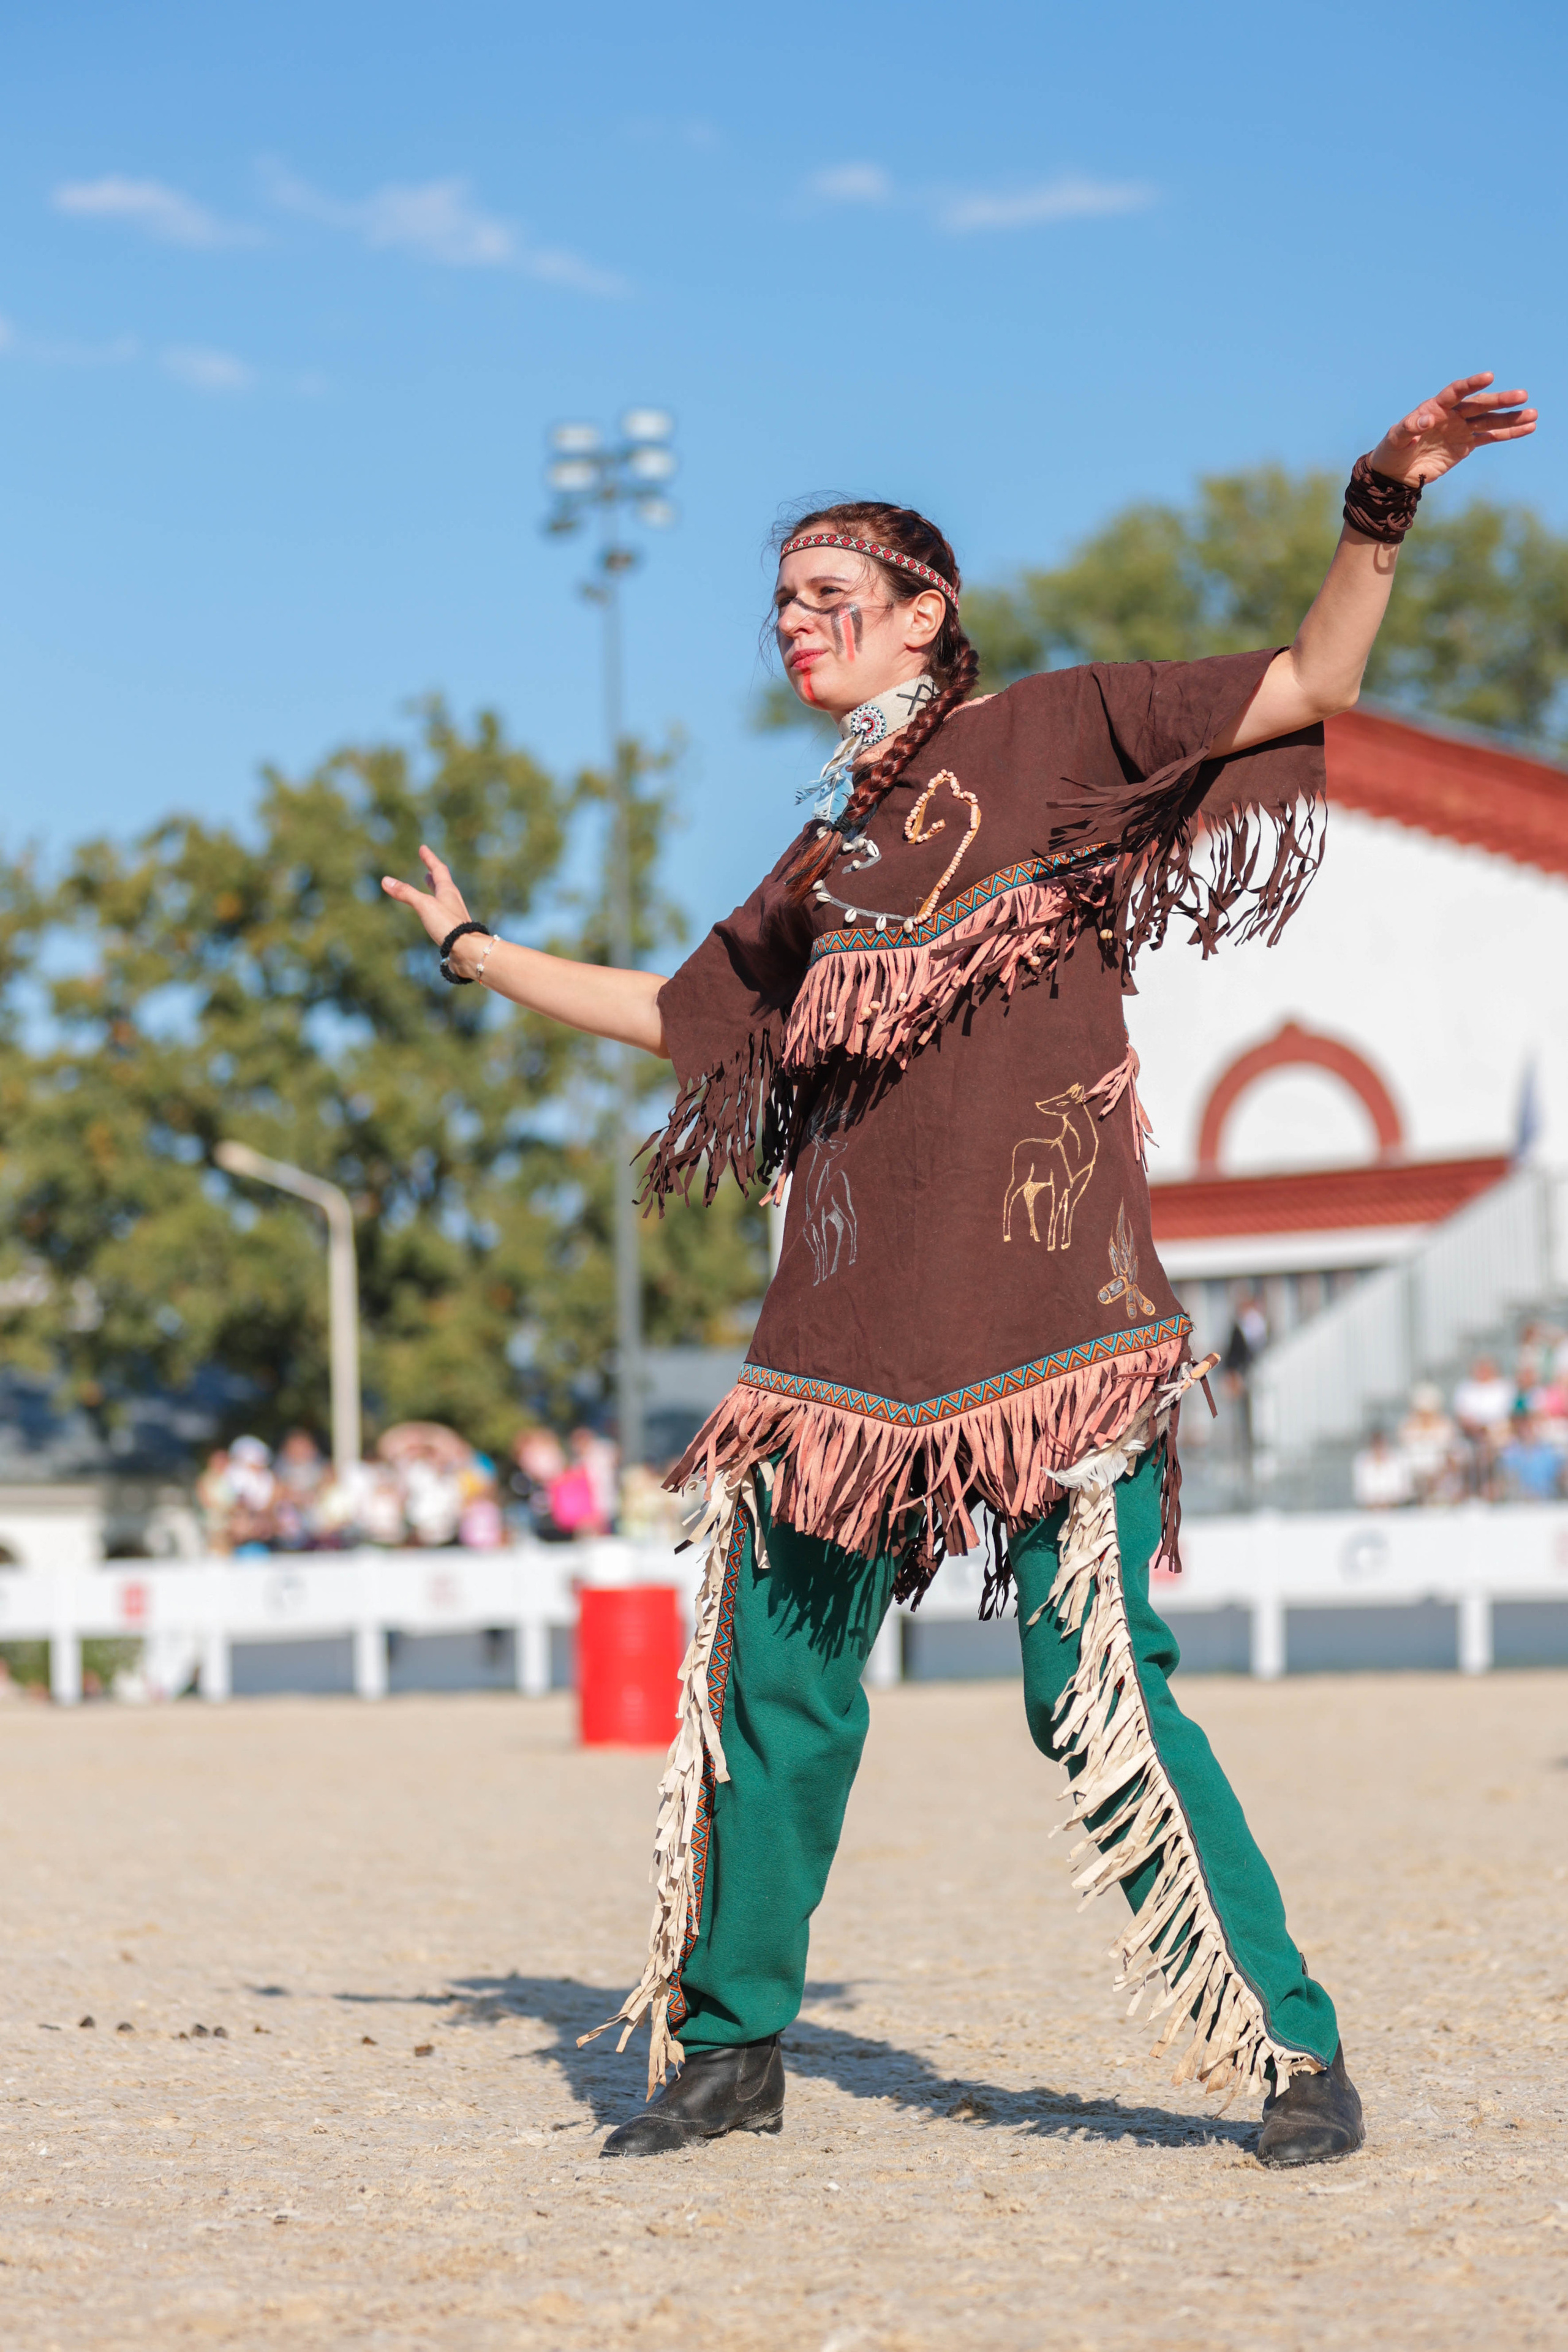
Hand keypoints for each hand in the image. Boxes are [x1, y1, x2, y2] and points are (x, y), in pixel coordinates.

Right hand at [379, 844, 471, 948]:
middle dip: (433, 875)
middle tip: (428, 869)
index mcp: (447, 891)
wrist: (467, 950)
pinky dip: (435, 908)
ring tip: (430, 887)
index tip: (423, 848)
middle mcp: (452, 901)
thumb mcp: (424, 905)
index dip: (429, 858)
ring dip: (435, 891)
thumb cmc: (448, 925)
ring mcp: (453, 915)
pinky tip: (433, 915)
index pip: (438, 869)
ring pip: (443, 899)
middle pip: (443, 883)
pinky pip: (442, 914)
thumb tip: (385, 880)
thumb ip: (405, 893)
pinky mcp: (452, 929)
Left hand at [1370, 373, 1536, 487]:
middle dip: (1501, 400)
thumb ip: (1409, 428)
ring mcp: (1461, 429)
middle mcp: (1452, 415)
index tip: (1489, 377)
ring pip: (1490, 420)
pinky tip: (1527, 428)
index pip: (1456, 392)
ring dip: (1511, 418)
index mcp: (1435, 407)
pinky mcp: (1466, 444)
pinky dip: (1508, 434)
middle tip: (1522, 395)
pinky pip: (1490, 437)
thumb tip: (1426, 420)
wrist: (1396, 472)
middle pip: (1480, 405)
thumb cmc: (1391, 450)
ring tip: (1533, 414)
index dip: (1471, 384)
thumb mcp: (1395, 439)